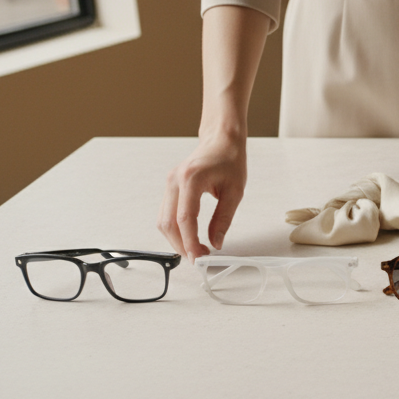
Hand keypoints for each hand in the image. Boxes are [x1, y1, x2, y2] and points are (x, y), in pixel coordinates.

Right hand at [159, 133, 246, 258]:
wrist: (220, 140)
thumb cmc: (230, 160)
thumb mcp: (235, 192)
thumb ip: (223, 219)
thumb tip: (215, 243)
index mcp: (191, 179)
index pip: (185, 219)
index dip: (190, 242)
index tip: (198, 257)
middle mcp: (174, 181)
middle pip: (168, 222)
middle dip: (181, 245)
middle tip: (198, 258)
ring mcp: (169, 183)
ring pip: (163, 220)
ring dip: (176, 239)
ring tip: (195, 250)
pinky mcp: (170, 187)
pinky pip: (166, 213)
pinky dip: (175, 229)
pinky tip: (188, 237)